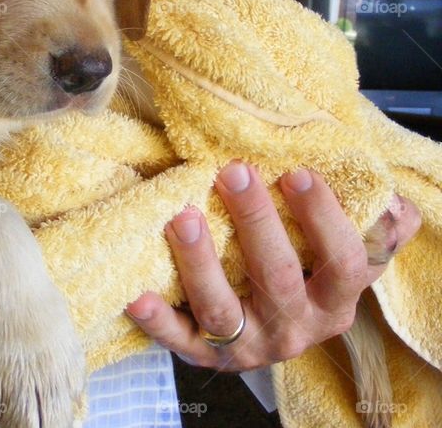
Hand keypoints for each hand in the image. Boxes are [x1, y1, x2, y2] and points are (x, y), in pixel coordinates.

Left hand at [125, 162, 420, 370]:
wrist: (268, 331)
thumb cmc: (305, 271)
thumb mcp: (346, 254)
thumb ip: (375, 225)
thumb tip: (388, 198)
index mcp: (334, 301)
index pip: (344, 264)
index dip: (324, 220)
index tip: (296, 173)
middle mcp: (293, 328)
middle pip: (278, 279)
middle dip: (256, 223)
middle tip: (233, 172)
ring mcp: (246, 343)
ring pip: (223, 309)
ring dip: (201, 263)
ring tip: (182, 218)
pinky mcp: (202, 352)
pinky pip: (178, 339)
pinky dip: (157, 319)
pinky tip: (136, 294)